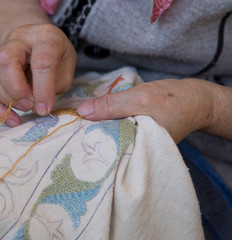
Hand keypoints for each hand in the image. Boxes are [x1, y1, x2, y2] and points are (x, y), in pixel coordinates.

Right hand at [0, 24, 75, 125]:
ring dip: (8, 99)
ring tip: (26, 108)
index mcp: (45, 37)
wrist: (37, 43)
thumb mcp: (65, 68)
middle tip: (31, 105)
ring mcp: (0, 52)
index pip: (41, 61)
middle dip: (17, 89)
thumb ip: (53, 86)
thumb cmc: (57, 57)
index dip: (43, 89)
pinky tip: (13, 119)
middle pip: (5, 60)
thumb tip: (37, 108)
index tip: (45, 108)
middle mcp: (18, 39)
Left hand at [77, 78, 215, 142]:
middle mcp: (134, 151)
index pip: (104, 150)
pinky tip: (96, 122)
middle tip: (66, 133)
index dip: (86, 143)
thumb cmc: (171, 100)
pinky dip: (109, 126)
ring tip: (75, 128)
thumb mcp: (138, 99)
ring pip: (111, 139)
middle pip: (105, 146)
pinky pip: (119, 132)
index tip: (68, 137)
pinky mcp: (137, 135)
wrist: (196, 100)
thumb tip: (81, 112)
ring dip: (98, 131)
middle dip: (89, 139)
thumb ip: (110, 106)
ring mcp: (136, 144)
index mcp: (135, 149)